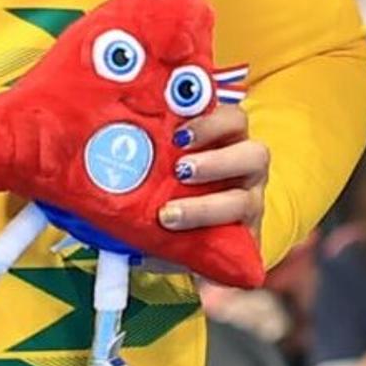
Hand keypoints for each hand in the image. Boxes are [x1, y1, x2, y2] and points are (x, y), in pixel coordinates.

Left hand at [158, 99, 268, 241]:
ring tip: (170, 213)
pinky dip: (210, 238)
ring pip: (246, 201)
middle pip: (255, 154)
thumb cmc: (162, 195)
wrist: (173, 245)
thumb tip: (110, 137)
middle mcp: (245, 170)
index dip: (210, 123)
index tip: (178, 135)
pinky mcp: (246, 239)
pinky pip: (242, 239)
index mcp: (226, 142)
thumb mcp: (153, 170)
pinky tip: (183, 240)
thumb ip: (145, 153)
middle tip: (181, 170)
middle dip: (217, 161)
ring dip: (207, 206)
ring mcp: (250, 205)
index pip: (232, 120)